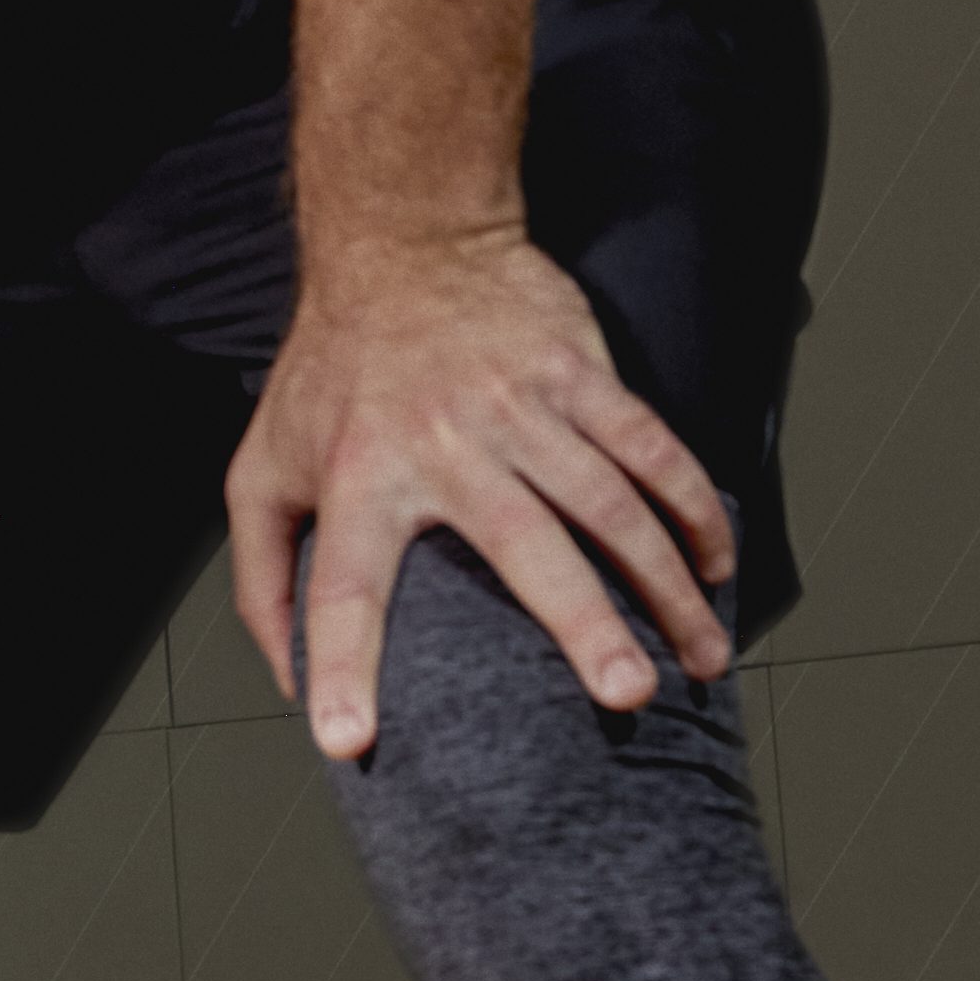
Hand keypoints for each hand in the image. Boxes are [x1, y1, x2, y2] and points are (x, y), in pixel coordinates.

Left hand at [230, 224, 735, 760]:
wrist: (404, 240)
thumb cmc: (331, 371)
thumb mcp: (263, 466)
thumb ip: (261, 577)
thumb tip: (287, 678)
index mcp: (357, 477)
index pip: (340, 587)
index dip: (341, 665)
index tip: (345, 739)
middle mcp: (444, 444)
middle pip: (523, 546)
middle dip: (582, 623)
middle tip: (627, 696)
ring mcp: (520, 405)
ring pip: (610, 504)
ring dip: (666, 584)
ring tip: (700, 659)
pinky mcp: (577, 372)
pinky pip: (650, 445)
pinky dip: (693, 506)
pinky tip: (718, 563)